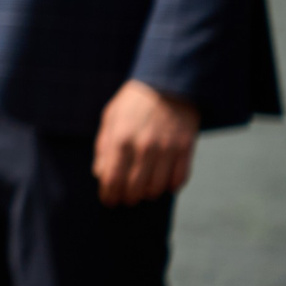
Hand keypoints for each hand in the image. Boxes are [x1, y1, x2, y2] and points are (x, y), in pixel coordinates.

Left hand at [92, 80, 197, 205]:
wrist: (168, 85)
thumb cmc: (134, 103)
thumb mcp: (110, 118)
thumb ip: (103, 147)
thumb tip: (100, 174)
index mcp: (121, 138)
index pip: (112, 179)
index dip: (109, 194)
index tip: (109, 200)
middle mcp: (144, 147)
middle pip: (134, 188)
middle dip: (127, 198)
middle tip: (125, 199)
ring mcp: (167, 149)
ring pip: (157, 188)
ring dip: (148, 194)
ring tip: (142, 192)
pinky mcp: (186, 149)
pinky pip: (179, 180)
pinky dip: (170, 187)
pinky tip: (163, 184)